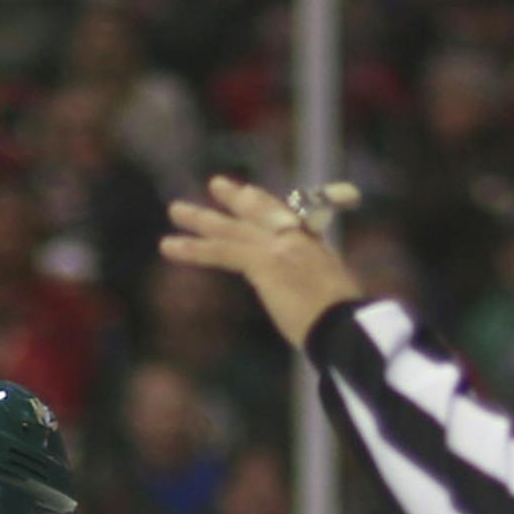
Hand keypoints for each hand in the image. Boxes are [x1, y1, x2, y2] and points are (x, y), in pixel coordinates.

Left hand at [161, 174, 364, 349]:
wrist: (344, 330)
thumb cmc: (343, 329)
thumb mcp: (330, 303)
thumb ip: (310, 294)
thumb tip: (306, 314)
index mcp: (313, 248)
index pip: (285, 217)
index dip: (264, 204)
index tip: (250, 192)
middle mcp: (296, 240)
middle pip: (259, 212)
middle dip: (235, 198)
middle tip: (216, 184)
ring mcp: (280, 248)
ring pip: (232, 229)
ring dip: (200, 219)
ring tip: (175, 210)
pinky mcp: (264, 262)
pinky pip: (221, 251)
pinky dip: (194, 249)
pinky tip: (168, 246)